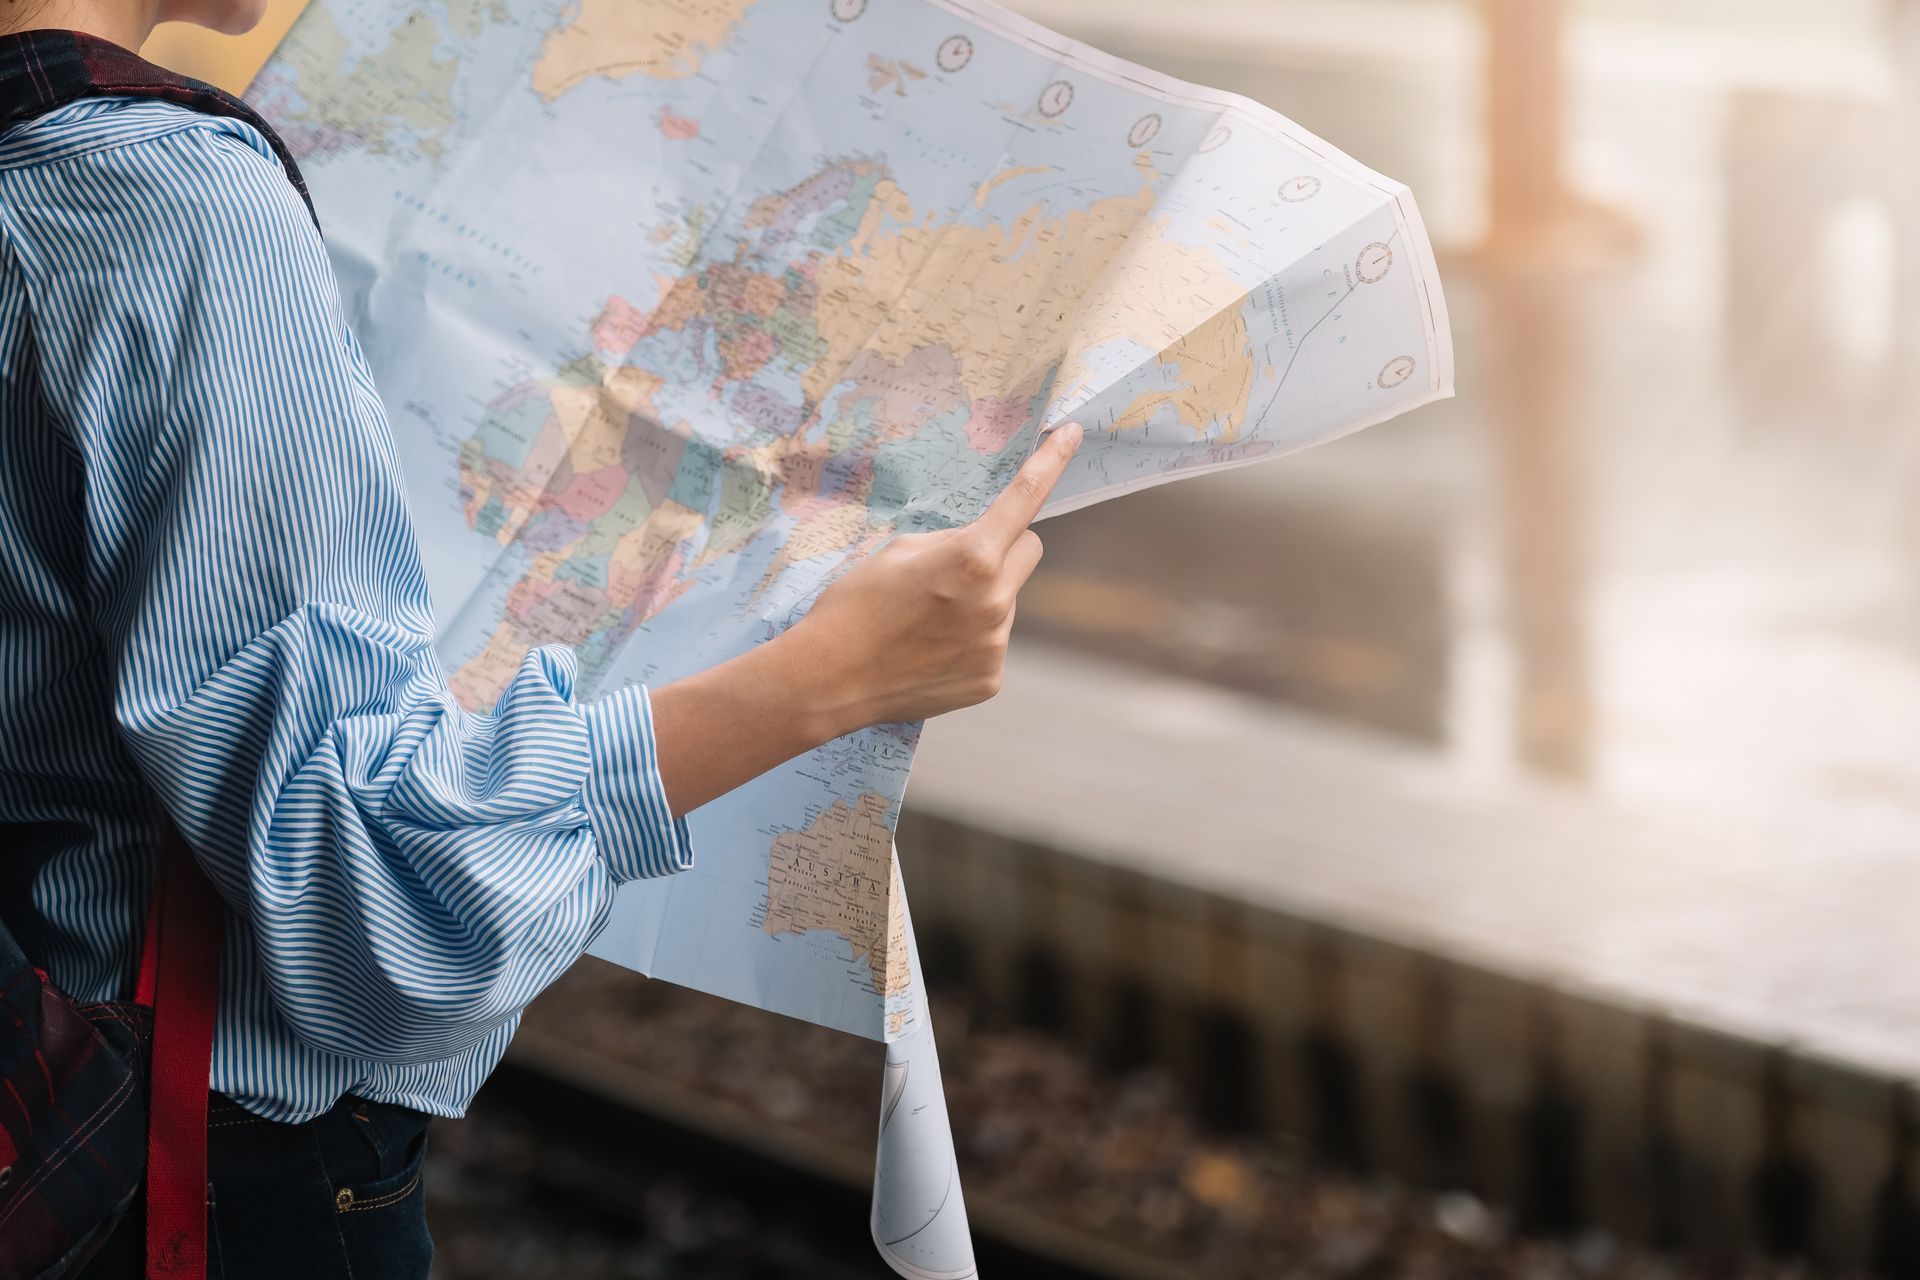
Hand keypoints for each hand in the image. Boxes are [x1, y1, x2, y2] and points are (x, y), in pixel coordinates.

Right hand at [648, 423, 1079, 815]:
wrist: (828, 680)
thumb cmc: (853, 605)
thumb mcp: (897, 551)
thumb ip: (950, 542)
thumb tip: (977, 547)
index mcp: (972, 558)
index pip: (1025, 498)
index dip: (1051, 461)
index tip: (1073, 433)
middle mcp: (995, 602)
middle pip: (1029, 549)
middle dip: (1004, 545)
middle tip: (959, 561)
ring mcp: (995, 644)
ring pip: (1007, 599)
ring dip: (982, 597)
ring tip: (928, 618)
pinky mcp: (989, 679)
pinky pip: (993, 641)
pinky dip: (971, 638)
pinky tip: (930, 649)